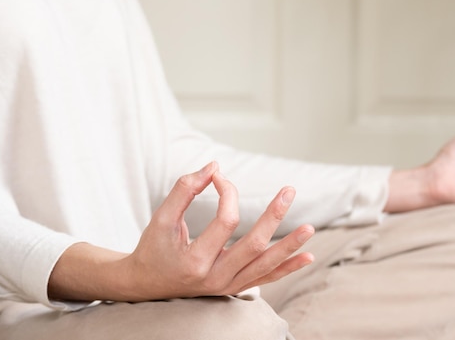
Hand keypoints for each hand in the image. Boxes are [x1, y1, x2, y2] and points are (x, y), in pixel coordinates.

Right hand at [49, 162, 314, 301]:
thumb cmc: (153, 248)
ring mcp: (227, 286)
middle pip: (253, 245)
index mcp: (195, 261)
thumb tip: (213, 167)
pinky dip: (287, 268)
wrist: (145, 284)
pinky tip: (308, 257)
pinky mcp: (234, 288)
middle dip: (273, 216)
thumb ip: (184, 190)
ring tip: (309, 228)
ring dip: (289, 246)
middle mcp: (215, 278)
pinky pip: (265, 278)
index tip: (218, 175)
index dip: (227, 192)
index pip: (225, 221)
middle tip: (289, 191)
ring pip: (265, 266)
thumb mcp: (160, 218)